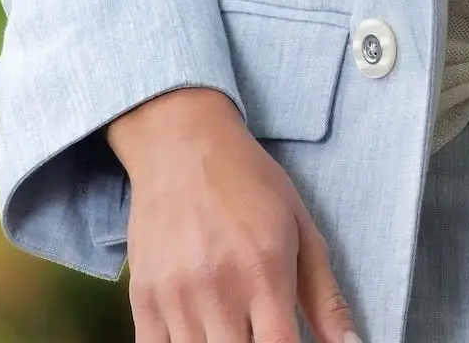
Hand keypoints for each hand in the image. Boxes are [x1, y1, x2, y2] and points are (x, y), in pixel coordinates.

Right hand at [106, 86, 361, 342]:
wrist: (180, 145)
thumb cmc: (248, 183)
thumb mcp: (301, 228)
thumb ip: (326, 298)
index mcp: (265, 272)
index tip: (290, 342)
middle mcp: (218, 290)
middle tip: (259, 331)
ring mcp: (175, 298)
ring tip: (232, 326)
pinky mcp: (142, 299)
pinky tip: (201, 333)